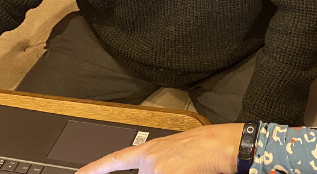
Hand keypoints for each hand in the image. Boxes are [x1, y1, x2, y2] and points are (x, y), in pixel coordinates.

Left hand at [78, 123, 243, 173]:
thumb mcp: (176, 151)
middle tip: (178, 167)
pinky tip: (187, 170)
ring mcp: (155, 171)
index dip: (95, 168)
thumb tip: (156, 169)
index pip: (115, 160)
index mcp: (150, 150)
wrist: (221, 145)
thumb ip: (159, 160)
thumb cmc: (206, 146)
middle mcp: (148, 161)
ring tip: (187, 167)